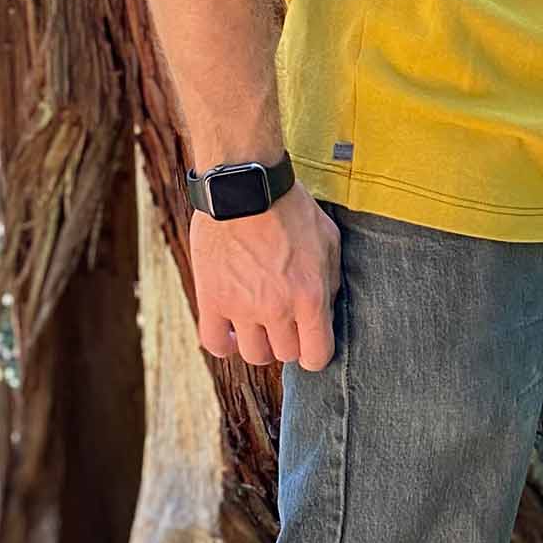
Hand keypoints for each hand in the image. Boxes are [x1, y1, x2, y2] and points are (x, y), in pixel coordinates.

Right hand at [189, 181, 340, 372]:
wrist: (245, 186)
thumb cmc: (291, 208)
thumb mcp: (329, 240)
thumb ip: (331, 281)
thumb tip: (326, 311)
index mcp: (309, 297)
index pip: (317, 356)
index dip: (316, 352)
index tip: (311, 340)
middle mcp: (276, 309)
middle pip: (285, 355)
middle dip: (289, 340)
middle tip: (286, 320)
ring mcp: (241, 308)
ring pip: (253, 354)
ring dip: (259, 342)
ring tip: (260, 323)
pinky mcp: (211, 299)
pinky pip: (214, 342)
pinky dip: (223, 343)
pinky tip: (231, 331)